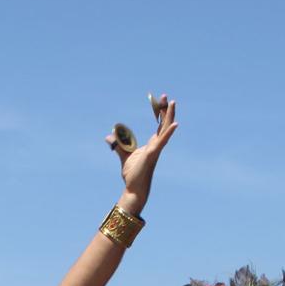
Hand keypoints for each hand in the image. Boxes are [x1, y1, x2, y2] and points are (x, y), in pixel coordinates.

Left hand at [107, 92, 178, 208]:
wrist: (133, 189)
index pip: (159, 126)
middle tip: (166, 96)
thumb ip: (118, 145)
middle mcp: (156, 146)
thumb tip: (109, 136)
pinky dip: (168, 133)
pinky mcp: (152, 154)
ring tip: (172, 102)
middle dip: (165, 110)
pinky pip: (162, 141)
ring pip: (165, 129)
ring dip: (168, 115)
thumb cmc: (132, 175)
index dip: (159, 113)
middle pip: (163, 124)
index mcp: (152, 145)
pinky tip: (175, 123)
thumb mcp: (124, 155)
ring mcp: (156, 149)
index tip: (160, 101)